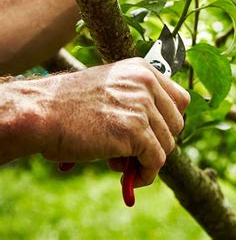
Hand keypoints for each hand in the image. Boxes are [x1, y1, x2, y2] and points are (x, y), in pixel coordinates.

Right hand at [5, 58, 189, 186]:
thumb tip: (161, 133)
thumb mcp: (111, 88)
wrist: (41, 112)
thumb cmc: (70, 105)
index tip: (154, 134)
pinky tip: (130, 179)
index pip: (180, 99)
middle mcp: (146, 83)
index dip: (169, 121)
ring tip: (119, 161)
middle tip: (132, 150)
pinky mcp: (135, 131)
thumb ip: (138, 100)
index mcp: (142, 70)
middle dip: (158, 141)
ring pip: (167, 144)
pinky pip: (156, 160)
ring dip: (147, 159)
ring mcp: (142, 106)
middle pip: (177, 123)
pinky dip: (146, 174)